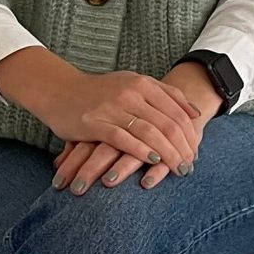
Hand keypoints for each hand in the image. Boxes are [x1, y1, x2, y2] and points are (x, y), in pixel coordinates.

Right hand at [51, 60, 224, 193]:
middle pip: (168, 123)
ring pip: (151, 132)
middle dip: (183, 148)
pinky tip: (154, 162)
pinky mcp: (94, 122)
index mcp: (143, 84)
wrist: (58, 90)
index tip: (195, 152)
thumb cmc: (99, 92)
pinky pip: (124, 139)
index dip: (190, 134)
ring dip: (169, 154)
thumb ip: (164, 95)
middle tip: (190, 166)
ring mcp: (113, 107)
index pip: (177, 111)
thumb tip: (194, 113)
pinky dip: (142, 151)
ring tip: (178, 169)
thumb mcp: (133, 84)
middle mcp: (131, 92)